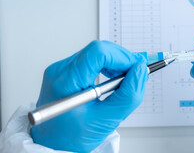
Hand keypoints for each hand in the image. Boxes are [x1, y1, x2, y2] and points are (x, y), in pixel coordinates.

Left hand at [30, 41, 147, 151]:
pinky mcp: (67, 71)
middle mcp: (60, 71)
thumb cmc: (72, 137)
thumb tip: (140, 72)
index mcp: (66, 82)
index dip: (121, 57)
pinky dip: (107, 67)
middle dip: (121, 60)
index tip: (136, 68)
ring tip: (125, 80)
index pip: (97, 53)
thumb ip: (126, 97)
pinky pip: (91, 60)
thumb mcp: (105, 121)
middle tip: (136, 74)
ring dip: (115, 63)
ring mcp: (62, 70)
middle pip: (97, 50)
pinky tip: (113, 79)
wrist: (53, 142)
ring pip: (96, 54)